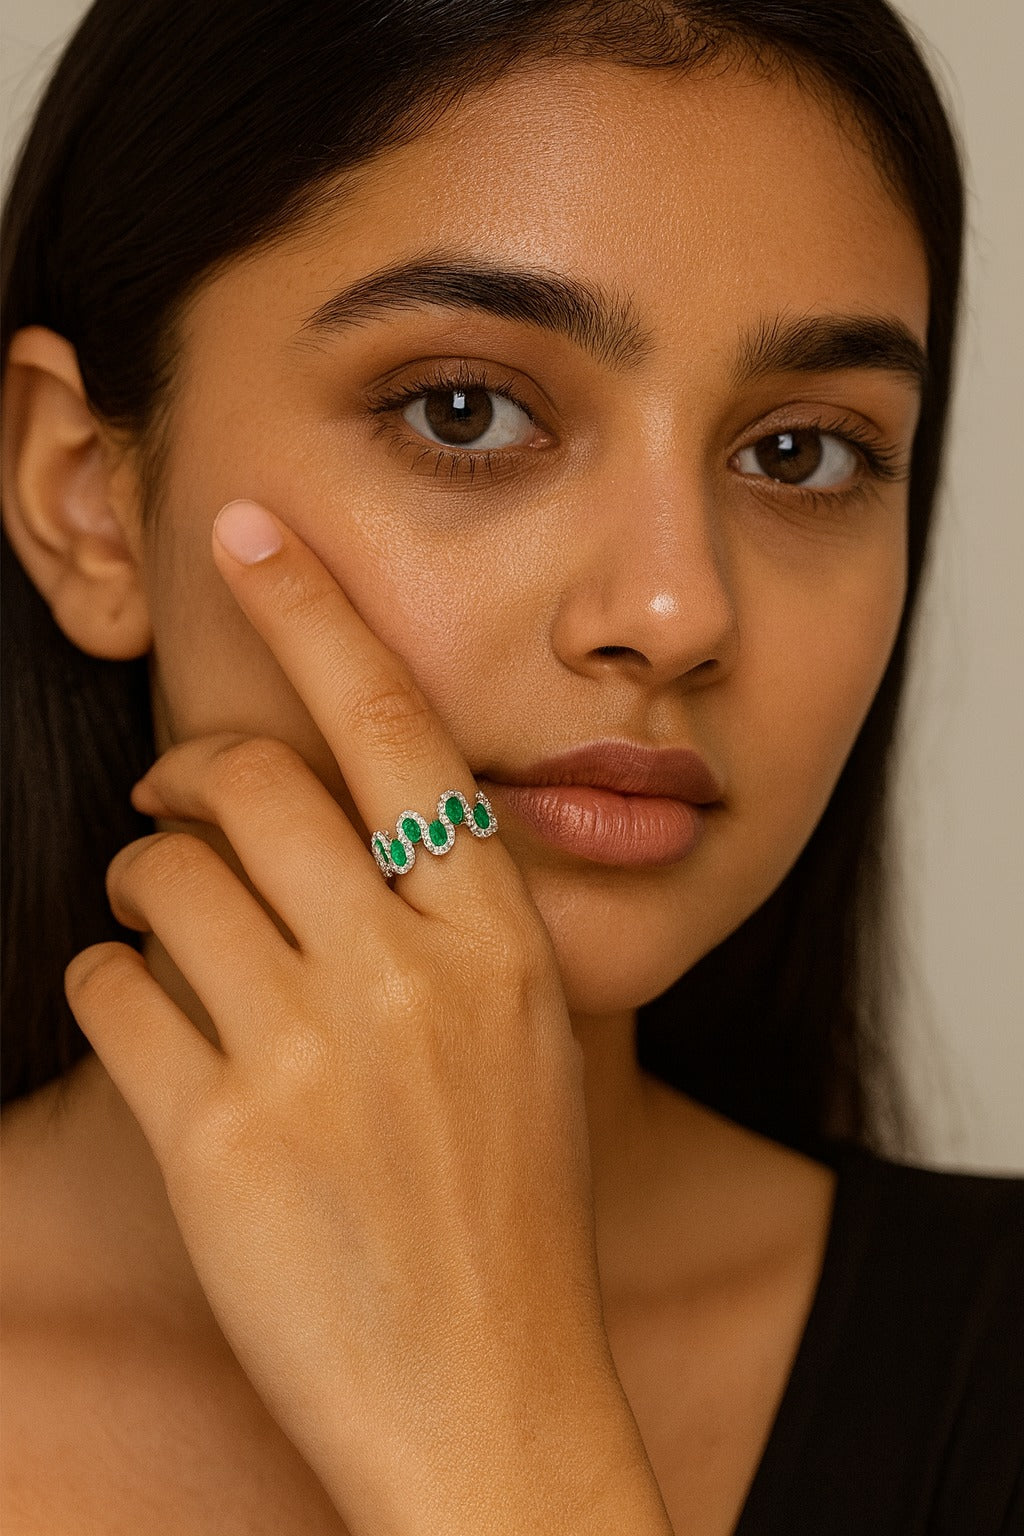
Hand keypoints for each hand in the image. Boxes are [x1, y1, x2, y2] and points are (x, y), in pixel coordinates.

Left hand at [63, 500, 665, 1533]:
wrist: (494, 1400)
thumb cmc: (512, 1211)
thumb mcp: (526, 1036)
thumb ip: (451, 920)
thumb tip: (348, 823)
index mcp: (497, 933)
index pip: (393, 724)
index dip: (314, 611)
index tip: (250, 529)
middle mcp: (409, 972)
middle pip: (251, 785)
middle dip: (192, 773)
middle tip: (180, 802)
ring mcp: (311, 1056)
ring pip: (164, 878)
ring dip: (145, 884)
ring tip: (167, 930)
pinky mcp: (219, 1140)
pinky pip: (114, 994)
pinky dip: (112, 986)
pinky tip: (150, 1023)